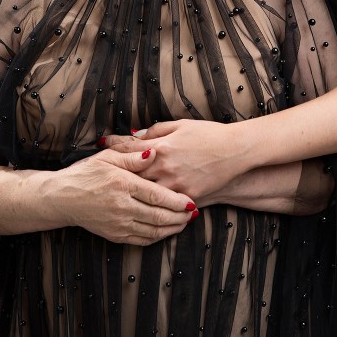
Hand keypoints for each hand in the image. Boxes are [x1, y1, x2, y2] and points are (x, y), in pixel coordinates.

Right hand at [42, 148, 197, 244]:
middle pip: (159, 216)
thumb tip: (154, 152)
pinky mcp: (114, 235)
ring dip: (172, 229)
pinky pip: (142, 240)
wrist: (62, 198)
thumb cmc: (86, 173)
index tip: (191, 201)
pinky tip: (166, 231)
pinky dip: (157, 237)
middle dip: (180, 217)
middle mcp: (122, 207)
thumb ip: (132, 155)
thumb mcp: (107, 157)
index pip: (158, 196)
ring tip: (185, 223)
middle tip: (194, 213)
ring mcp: (118, 224)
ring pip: (153, 231)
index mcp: (123, 184)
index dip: (178, 201)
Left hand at [101, 119, 248, 202]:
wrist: (236, 150)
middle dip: (116, 176)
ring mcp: (176, 185)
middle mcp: (165, 168)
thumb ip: (155, 131)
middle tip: (101, 178)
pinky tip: (144, 211)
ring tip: (117, 198)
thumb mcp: (180, 125)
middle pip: (132, 176)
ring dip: (133, 196)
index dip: (112, 147)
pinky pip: (167, 206)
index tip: (100, 146)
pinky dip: (156, 208)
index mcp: (161, 148)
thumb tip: (135, 135)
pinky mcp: (189, 197)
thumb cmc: (209, 134)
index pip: (129, 149)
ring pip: (147, 196)